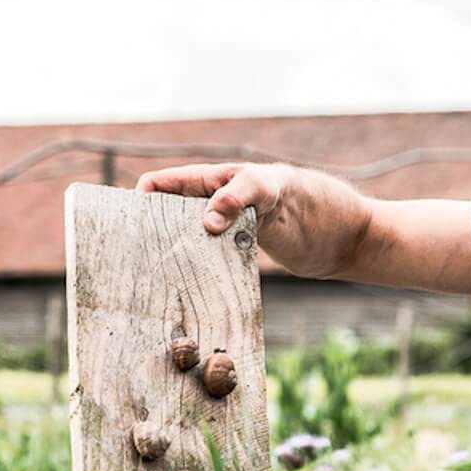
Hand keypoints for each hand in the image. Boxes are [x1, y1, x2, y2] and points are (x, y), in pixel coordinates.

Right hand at [134, 162, 365, 278]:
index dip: (140, 199)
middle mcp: (217, 204)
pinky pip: (209, 261)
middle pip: (169, 216)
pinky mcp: (241, 256)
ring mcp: (228, 231)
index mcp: (217, 179)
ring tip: (152, 281)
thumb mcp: (276, 189)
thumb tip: (205, 221)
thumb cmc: (315, 199)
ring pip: (188, 241)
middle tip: (131, 261)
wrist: (348, 237)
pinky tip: (187, 291)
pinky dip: (196, 272)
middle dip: (149, 231)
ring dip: (172, 256)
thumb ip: (241, 196)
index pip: (164, 184)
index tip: (122, 224)